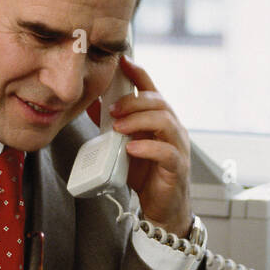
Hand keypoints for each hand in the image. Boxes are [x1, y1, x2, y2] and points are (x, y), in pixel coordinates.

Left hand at [108, 56, 191, 237]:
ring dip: (139, 121)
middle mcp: (172, 130)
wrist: (160, 209)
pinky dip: (148, 148)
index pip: (152, 91)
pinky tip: (131, 148)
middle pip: (159, 103)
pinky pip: (167, 153)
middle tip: (111, 109)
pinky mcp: (177, 169)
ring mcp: (178, 148)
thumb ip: (113, 125)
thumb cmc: (145, 175)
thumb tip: (92, 103)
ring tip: (118, 127)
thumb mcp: (123, 145)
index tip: (123, 61)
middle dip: (134, 101)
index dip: (139, 74)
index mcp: (159, 121)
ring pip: (165, 122)